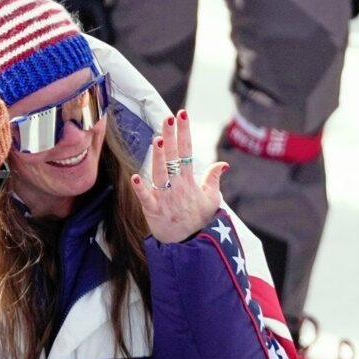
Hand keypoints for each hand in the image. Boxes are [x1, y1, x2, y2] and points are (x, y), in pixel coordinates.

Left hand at [129, 110, 228, 243]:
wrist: (190, 245)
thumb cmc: (198, 220)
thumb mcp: (212, 199)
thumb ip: (213, 179)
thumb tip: (223, 163)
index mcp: (190, 181)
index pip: (187, 151)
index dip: (184, 132)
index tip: (182, 114)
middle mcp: (177, 186)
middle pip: (173, 158)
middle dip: (171, 137)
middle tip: (169, 118)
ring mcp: (165, 198)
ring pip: (160, 174)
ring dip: (159, 158)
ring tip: (158, 140)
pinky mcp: (153, 211)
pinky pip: (146, 198)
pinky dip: (141, 189)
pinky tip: (135, 177)